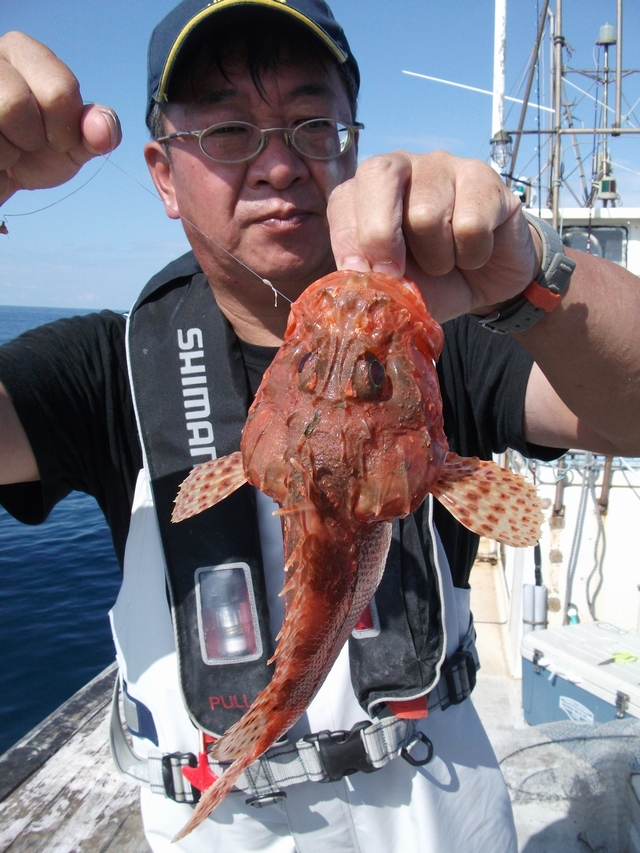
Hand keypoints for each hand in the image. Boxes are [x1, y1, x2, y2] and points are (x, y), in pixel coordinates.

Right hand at [0, 31, 120, 204]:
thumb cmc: (36, 154)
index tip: (58, 137)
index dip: (65, 127)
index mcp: (22, 52)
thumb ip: (96, 134)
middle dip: (31, 138)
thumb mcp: (73, 145)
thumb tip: (104, 127)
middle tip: (28, 143)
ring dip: (9, 152)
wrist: (4, 178)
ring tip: (7, 146)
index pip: (59, 90)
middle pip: (15, 103)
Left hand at [327, 150, 541, 321]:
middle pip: (380, 175)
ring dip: (437, 258)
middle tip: (396, 274)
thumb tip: (352, 287)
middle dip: (380, 234)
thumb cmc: (432, 280)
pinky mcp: (484, 178)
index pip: (344, 198)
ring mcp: (445, 166)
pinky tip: (475, 253)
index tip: (360, 276)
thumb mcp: (394, 290)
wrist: (486, 283)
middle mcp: (403, 166)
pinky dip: (472, 255)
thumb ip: (371, 284)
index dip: (347, 239)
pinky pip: (470, 225)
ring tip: (447, 262)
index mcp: (368, 190)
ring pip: (426, 213)